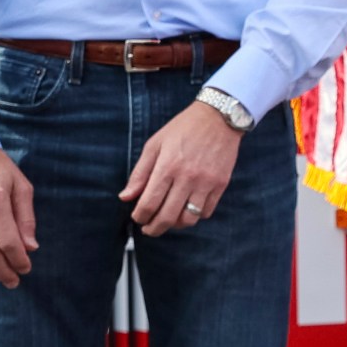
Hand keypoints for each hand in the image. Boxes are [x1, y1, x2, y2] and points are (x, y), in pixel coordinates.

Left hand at [120, 101, 242, 236]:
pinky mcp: (221, 184)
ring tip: (169, 219)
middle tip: (149, 229)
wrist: (219, 118)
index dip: (139, 217)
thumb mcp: (155, 144)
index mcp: (167, 166)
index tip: (137, 217)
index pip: (149, 204)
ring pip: (188, 219)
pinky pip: (206, 211)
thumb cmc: (183, 128)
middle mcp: (187, 177)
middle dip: (153, 228)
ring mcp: (206, 182)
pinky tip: (187, 208)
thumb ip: (139, 173)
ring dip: (175, 225)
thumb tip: (125, 197)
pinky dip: (195, 215)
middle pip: (167, 217)